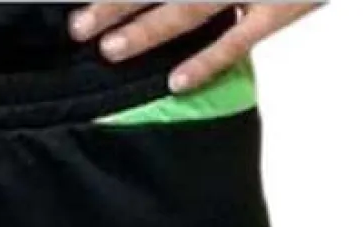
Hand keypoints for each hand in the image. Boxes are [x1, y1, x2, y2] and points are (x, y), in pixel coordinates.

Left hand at [69, 3, 321, 92]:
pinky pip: (239, 38)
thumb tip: (158, 3)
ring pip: (191, 8)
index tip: (82, 4)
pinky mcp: (283, 6)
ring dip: (149, 30)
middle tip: (79, 27)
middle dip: (117, 5)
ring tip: (111, 50)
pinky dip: (207, 61)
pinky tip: (174, 83)